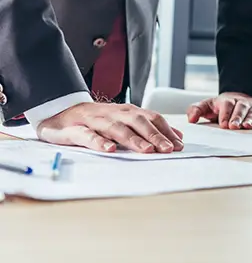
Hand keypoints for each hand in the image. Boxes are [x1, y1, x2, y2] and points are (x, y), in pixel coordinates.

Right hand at [37, 102, 183, 153]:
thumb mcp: (126, 121)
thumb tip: (177, 136)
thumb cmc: (99, 120)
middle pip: (138, 122)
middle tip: (168, 149)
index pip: (152, 119)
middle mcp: (115, 114)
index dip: (166, 131)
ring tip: (146, 150)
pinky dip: (99, 142)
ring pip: (117, 128)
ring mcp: (95, 121)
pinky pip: (88, 135)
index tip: (179, 145)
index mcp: (128, 112)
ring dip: (133, 139)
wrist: (61, 112)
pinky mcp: (75, 130)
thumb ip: (150, 128)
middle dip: (155, 136)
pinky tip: (109, 149)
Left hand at [187, 92, 251, 129]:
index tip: (223, 124)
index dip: (225, 114)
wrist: (240, 98)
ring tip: (247, 126)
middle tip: (234, 126)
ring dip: (251, 119)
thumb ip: (196, 110)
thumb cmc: (222, 107)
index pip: (227, 105)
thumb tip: (191, 119)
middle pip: (241, 108)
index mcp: (228, 100)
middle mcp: (242, 102)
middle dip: (238, 117)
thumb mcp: (207, 106)